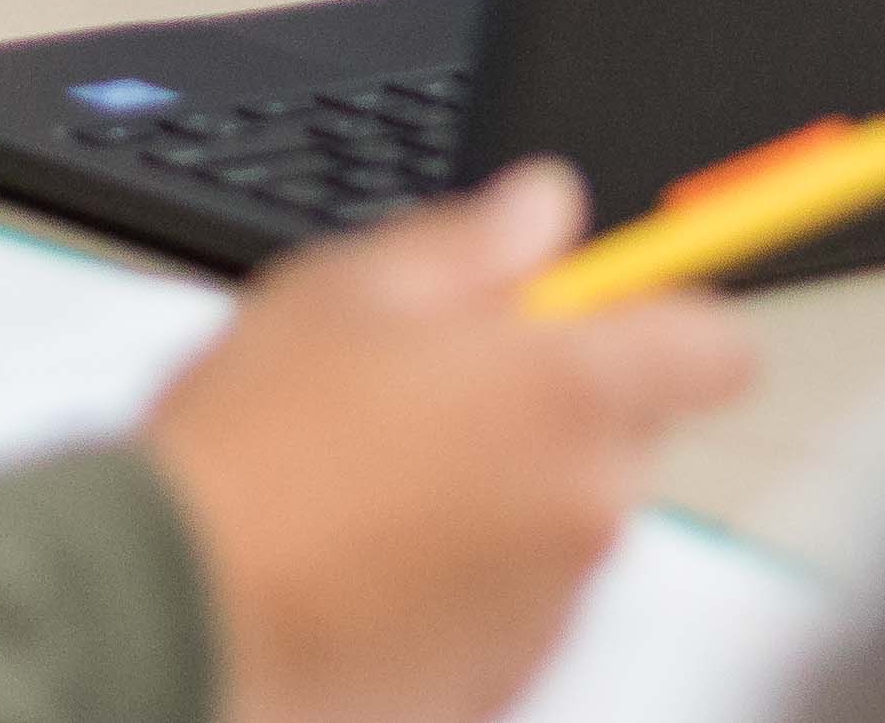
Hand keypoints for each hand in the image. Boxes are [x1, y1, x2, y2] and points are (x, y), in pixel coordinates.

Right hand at [143, 161, 755, 722]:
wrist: (171, 615)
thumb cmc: (248, 456)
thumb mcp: (344, 291)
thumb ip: (473, 242)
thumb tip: (545, 208)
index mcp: (568, 395)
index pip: (713, 347)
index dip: (663, 319)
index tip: (607, 313)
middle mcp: (585, 509)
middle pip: (630, 435)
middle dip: (556, 406)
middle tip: (434, 388)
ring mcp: (548, 611)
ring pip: (565, 525)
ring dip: (504, 496)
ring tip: (370, 482)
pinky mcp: (499, 684)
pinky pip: (512, 611)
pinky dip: (463, 585)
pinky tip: (364, 562)